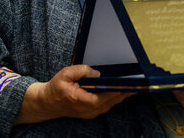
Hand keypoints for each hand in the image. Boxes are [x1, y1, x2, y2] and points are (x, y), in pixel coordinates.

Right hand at [14, 65, 131, 124]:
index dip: (114, 92)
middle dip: (123, 93)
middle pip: (109, 102)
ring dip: (121, 96)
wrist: (47, 102)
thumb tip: (97, 73)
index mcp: (80, 100)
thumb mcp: (65, 74)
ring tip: (132, 86)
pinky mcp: (91, 112)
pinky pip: (106, 106)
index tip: (126, 86)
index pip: (101, 98)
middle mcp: (87, 109)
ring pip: (109, 105)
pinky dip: (114, 98)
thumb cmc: (56, 88)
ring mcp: (90, 113)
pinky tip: (121, 91)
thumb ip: (81, 71)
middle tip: (136, 84)